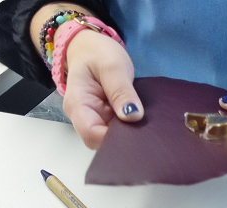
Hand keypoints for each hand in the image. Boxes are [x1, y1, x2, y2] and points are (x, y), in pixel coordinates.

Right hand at [62, 29, 142, 148]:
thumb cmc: (97, 53)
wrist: (90, 47)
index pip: (92, 134)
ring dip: (129, 136)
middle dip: (124, 141)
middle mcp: (82, 117)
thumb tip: (133, 116)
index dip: (114, 140)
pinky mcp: (105, 119)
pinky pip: (118, 131)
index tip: (138, 135)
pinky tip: (143, 126)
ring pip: (111, 139)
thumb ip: (121, 91)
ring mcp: (94, 119)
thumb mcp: (113, 66)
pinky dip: (130, 130)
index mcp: (77, 104)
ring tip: (148, 129)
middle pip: (101, 142)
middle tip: (148, 134)